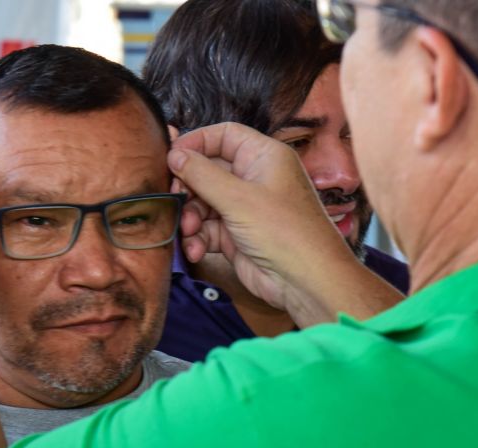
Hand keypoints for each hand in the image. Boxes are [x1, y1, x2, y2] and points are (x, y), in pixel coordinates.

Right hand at [168, 122, 348, 309]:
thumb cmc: (282, 230)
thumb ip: (201, 174)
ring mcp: (243, 208)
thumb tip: (173, 155)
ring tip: (189, 232)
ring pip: (203, 202)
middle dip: (189, 187)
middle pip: (207, 170)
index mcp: (263, 157)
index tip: (171, 157)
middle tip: (174, 198)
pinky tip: (196, 250)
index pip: (224, 135)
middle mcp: (253, 178)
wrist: (305, 281)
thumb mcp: (238, 198)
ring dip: (191, 217)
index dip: (196, 142)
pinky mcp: (235, 235)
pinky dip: (198, 238)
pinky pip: (207, 228)